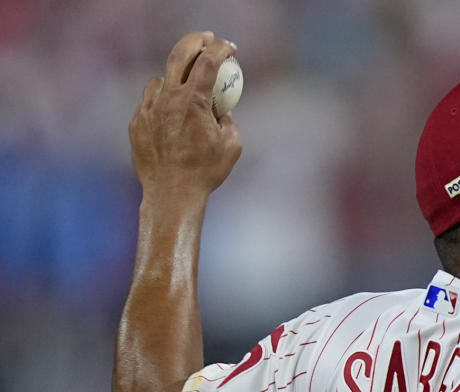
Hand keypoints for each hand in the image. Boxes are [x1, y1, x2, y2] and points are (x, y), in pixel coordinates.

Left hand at [129, 32, 242, 199]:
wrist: (172, 194)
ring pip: (161, 80)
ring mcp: (149, 109)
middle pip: (179, 54)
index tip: (230, 48)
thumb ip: (228, 119)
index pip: (209, 62)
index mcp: (194, 102)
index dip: (222, 49)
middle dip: (196, 41)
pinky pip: (150, 103)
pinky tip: (172, 119)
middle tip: (206, 41)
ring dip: (176, 80)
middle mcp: (169, 99)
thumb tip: (222, 108)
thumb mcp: (232, 145)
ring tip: (187, 92)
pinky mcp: (137, 123)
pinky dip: (162, 104)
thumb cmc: (206, 172)